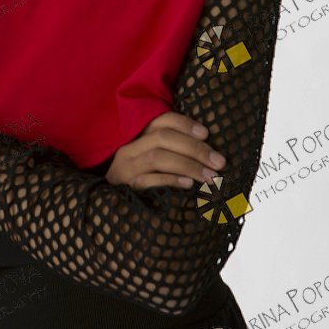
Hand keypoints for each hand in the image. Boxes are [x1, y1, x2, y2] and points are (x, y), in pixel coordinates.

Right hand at [106, 112, 225, 190]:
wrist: (109, 207)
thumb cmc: (140, 178)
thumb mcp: (150, 159)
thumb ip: (171, 149)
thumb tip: (209, 151)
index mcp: (137, 137)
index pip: (161, 121)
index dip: (185, 124)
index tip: (206, 134)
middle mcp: (130, 149)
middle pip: (162, 138)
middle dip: (194, 148)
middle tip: (219, 162)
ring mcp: (126, 168)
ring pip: (157, 157)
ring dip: (188, 165)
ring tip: (210, 177)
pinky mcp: (127, 188)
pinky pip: (148, 180)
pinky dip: (171, 180)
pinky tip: (189, 184)